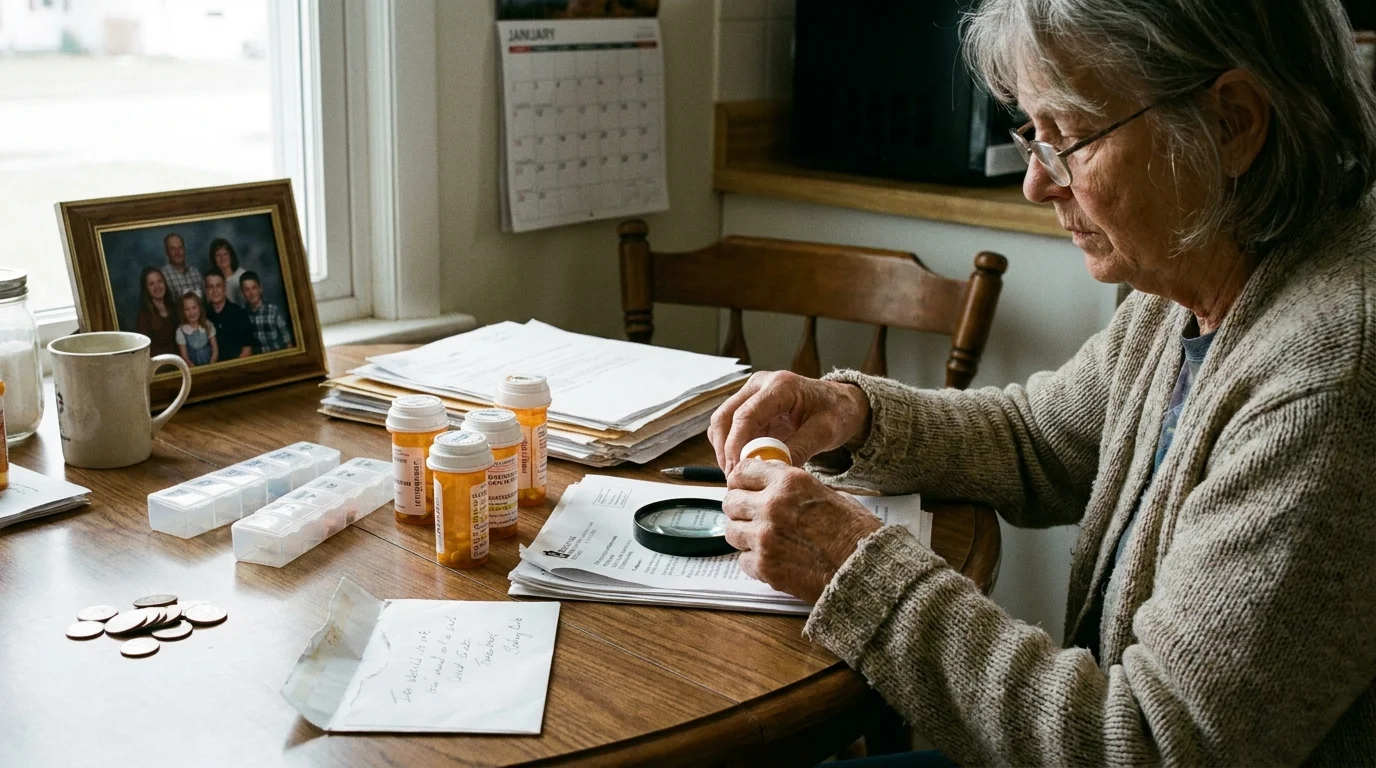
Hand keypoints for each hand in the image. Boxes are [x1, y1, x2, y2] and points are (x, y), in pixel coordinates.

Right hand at [708, 371, 870, 472]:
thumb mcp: (825, 432)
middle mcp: (760, 385)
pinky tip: (744, 465)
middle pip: (724, 417)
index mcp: (780, 386)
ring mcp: (751, 395)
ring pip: (721, 423)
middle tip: (734, 478)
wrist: (841, 404)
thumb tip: (774, 469)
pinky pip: (730, 429)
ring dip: (724, 450)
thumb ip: (800, 448)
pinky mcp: (748, 408)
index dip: (735, 444)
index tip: (737, 470)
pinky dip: (731, 448)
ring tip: (739, 475)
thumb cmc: (837, 412)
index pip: (746, 414)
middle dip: (725, 450)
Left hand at [722, 459, 882, 603]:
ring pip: (731, 531)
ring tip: (762, 539)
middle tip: (750, 515)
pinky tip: (773, 558)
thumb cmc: (855, 534)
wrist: (864, 570)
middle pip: (731, 501)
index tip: (743, 486)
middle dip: (739, 508)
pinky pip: (742, 559)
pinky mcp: (764, 566)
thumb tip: (775, 486)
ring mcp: (765, 537)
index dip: (741, 479)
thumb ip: (795, 489)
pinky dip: (753, 560)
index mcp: (789, 482)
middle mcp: (772, 506)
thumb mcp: (828, 494)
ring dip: (743, 534)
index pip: (742, 470)